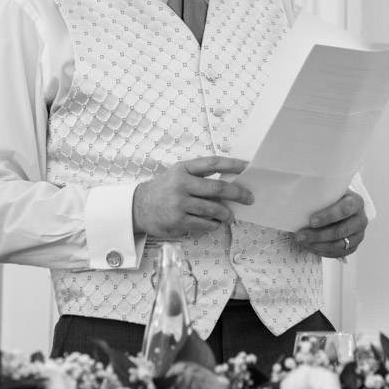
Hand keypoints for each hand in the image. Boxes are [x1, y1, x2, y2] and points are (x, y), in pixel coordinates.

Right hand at [133, 157, 252, 237]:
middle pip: (217, 189)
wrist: (140, 206)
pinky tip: (214, 223)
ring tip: (230, 217)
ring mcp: (179, 203)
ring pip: (213, 209)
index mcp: (184, 169)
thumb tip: (230, 184)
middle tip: (249, 198)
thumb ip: (200, 176)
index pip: (212, 163)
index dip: (232, 164)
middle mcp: (181, 184)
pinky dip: (213, 224)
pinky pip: (204, 224)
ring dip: (226, 214)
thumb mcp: (179, 174)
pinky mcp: (178, 221)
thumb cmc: (166, 189)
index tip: (247, 167)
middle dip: (237, 194)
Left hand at [295, 190, 367, 257]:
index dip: (328, 217)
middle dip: (318, 235)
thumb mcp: (330, 192)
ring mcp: (359, 235)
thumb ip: (321, 195)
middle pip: (340, 231)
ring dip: (317, 245)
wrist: (344, 207)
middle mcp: (361, 220)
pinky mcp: (353, 246)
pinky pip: (338, 253)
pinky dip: (322, 252)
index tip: (311, 221)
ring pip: (338, 245)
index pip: (344, 210)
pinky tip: (309, 247)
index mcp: (356, 202)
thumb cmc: (333, 198)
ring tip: (302, 242)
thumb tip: (299, 202)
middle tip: (300, 236)